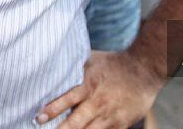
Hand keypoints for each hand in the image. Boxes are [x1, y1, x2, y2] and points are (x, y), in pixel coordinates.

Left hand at [36, 51, 161, 127]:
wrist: (143, 70)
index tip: (38, 118)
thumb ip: (74, 68)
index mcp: (88, 86)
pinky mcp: (120, 124)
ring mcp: (109, 116)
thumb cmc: (113, 63)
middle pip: (75, 123)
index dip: (52, 110)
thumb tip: (52, 66)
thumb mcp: (91, 61)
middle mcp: (97, 103)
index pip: (67, 99)